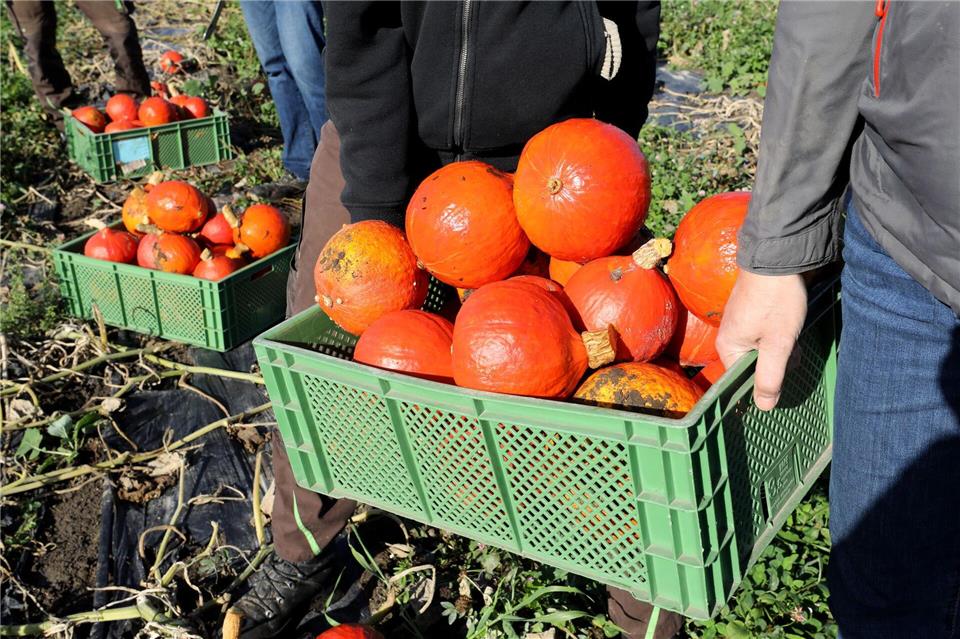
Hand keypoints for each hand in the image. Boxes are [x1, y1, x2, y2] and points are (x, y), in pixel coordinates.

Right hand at [716, 271, 806, 410]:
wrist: (778, 258)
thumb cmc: (776, 302)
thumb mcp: (778, 344)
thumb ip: (770, 377)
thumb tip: (764, 408)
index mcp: (728, 347)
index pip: (745, 379)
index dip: (766, 382)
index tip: (785, 378)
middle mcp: (728, 337)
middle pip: (754, 365)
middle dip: (777, 363)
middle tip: (794, 351)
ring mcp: (739, 323)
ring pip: (761, 349)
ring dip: (780, 349)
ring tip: (794, 336)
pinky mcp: (751, 312)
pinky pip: (763, 335)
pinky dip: (778, 335)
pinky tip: (791, 326)